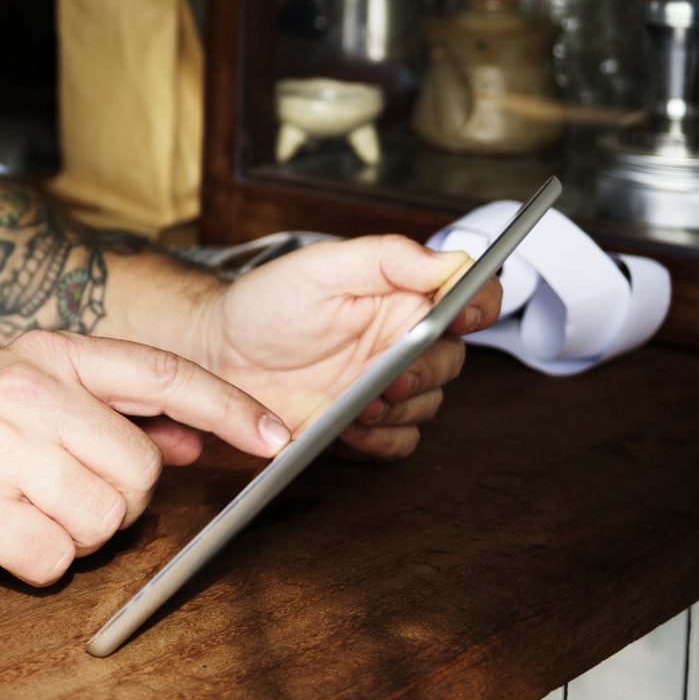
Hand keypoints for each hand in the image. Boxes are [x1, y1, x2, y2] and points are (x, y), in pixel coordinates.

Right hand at [0, 330, 292, 590]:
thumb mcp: (26, 403)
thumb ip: (109, 413)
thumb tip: (189, 435)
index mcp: (44, 357)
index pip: (160, 373)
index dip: (227, 407)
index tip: (276, 437)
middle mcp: (23, 395)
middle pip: (138, 470)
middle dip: (113, 502)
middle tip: (59, 497)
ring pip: (103, 520)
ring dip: (73, 536)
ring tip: (23, 514)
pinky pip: (56, 560)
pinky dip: (36, 564)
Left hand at [195, 235, 503, 458]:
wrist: (218, 353)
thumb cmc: (265, 303)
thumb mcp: (320, 268)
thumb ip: (386, 258)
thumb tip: (450, 262)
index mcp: (401, 296)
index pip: (468, 295)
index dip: (480, 304)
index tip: (465, 315)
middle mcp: (401, 340)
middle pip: (452, 359)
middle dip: (427, 371)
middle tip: (389, 377)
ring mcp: (384, 384)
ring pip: (429, 404)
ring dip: (402, 407)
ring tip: (357, 403)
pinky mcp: (364, 424)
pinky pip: (401, 441)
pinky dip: (383, 439)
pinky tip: (351, 426)